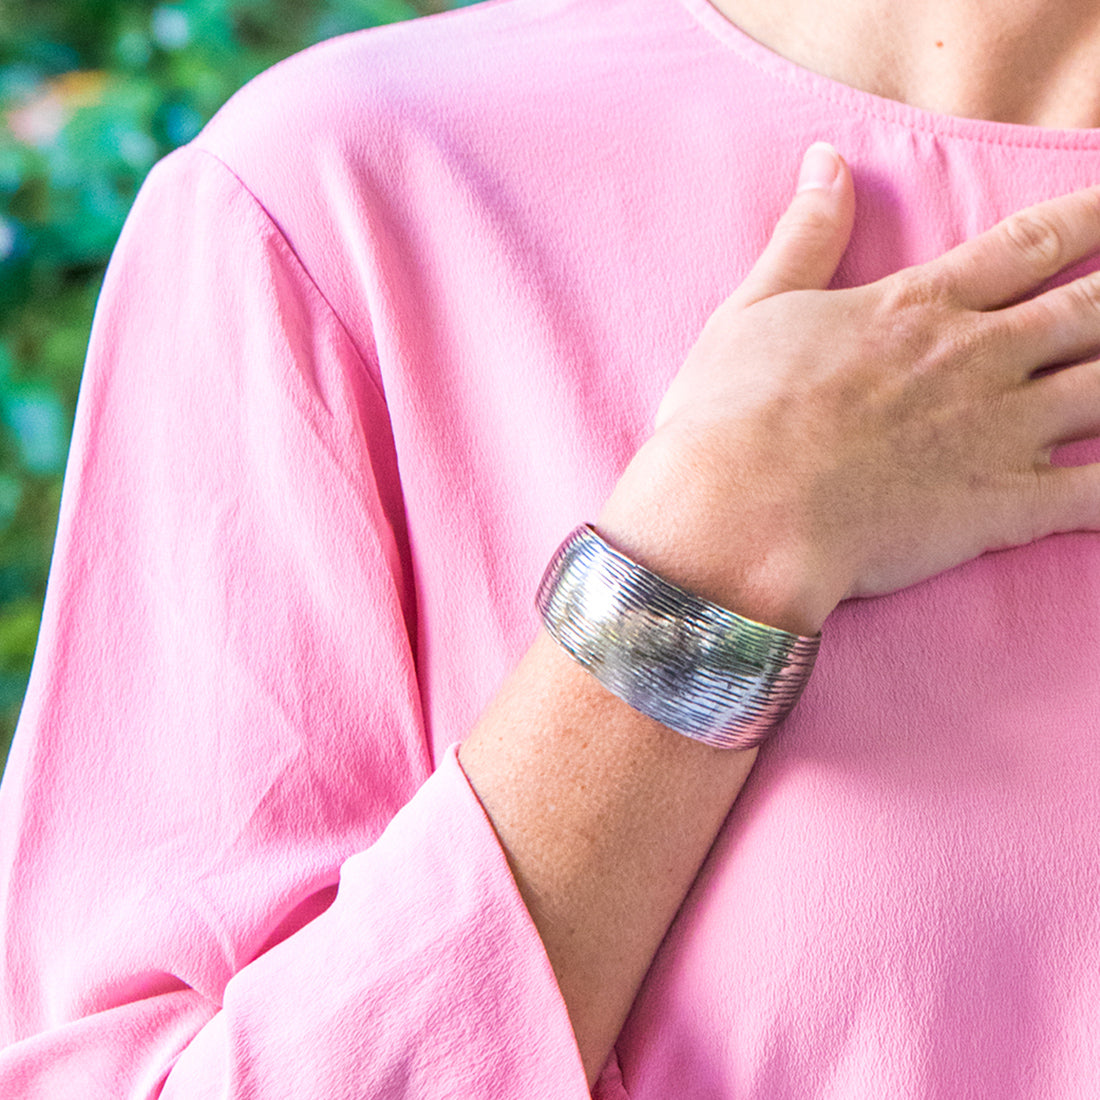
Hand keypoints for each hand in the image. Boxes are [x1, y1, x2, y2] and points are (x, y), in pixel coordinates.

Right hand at [599, 142, 1099, 633]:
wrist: (738, 508)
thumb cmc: (732, 415)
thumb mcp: (754, 308)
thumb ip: (804, 235)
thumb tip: (826, 161)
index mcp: (918, 309)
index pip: (1028, 246)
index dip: (1090, 219)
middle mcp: (975, 358)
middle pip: (1090, 311)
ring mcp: (997, 432)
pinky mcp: (1000, 506)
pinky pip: (1097, 494)